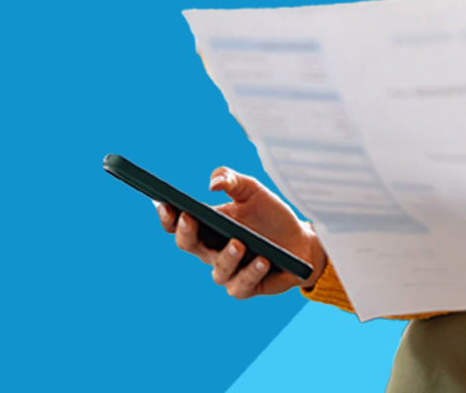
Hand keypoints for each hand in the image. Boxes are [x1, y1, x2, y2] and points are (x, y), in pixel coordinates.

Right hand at [157, 166, 326, 299]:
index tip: (165, 203)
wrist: (300, 240)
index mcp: (207, 227)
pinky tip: (262, 260)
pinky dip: (251, 273)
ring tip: (239, 243)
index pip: (179, 224)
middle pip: (189, 246)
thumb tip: (212, 184)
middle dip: (186, 233)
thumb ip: (232, 180)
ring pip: (218, 270)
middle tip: (190, 219)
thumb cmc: (270, 214)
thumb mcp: (253, 190)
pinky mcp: (246, 286)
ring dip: (228, 257)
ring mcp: (228, 271)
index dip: (168, 216)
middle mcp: (212, 251)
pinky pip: (242, 285)